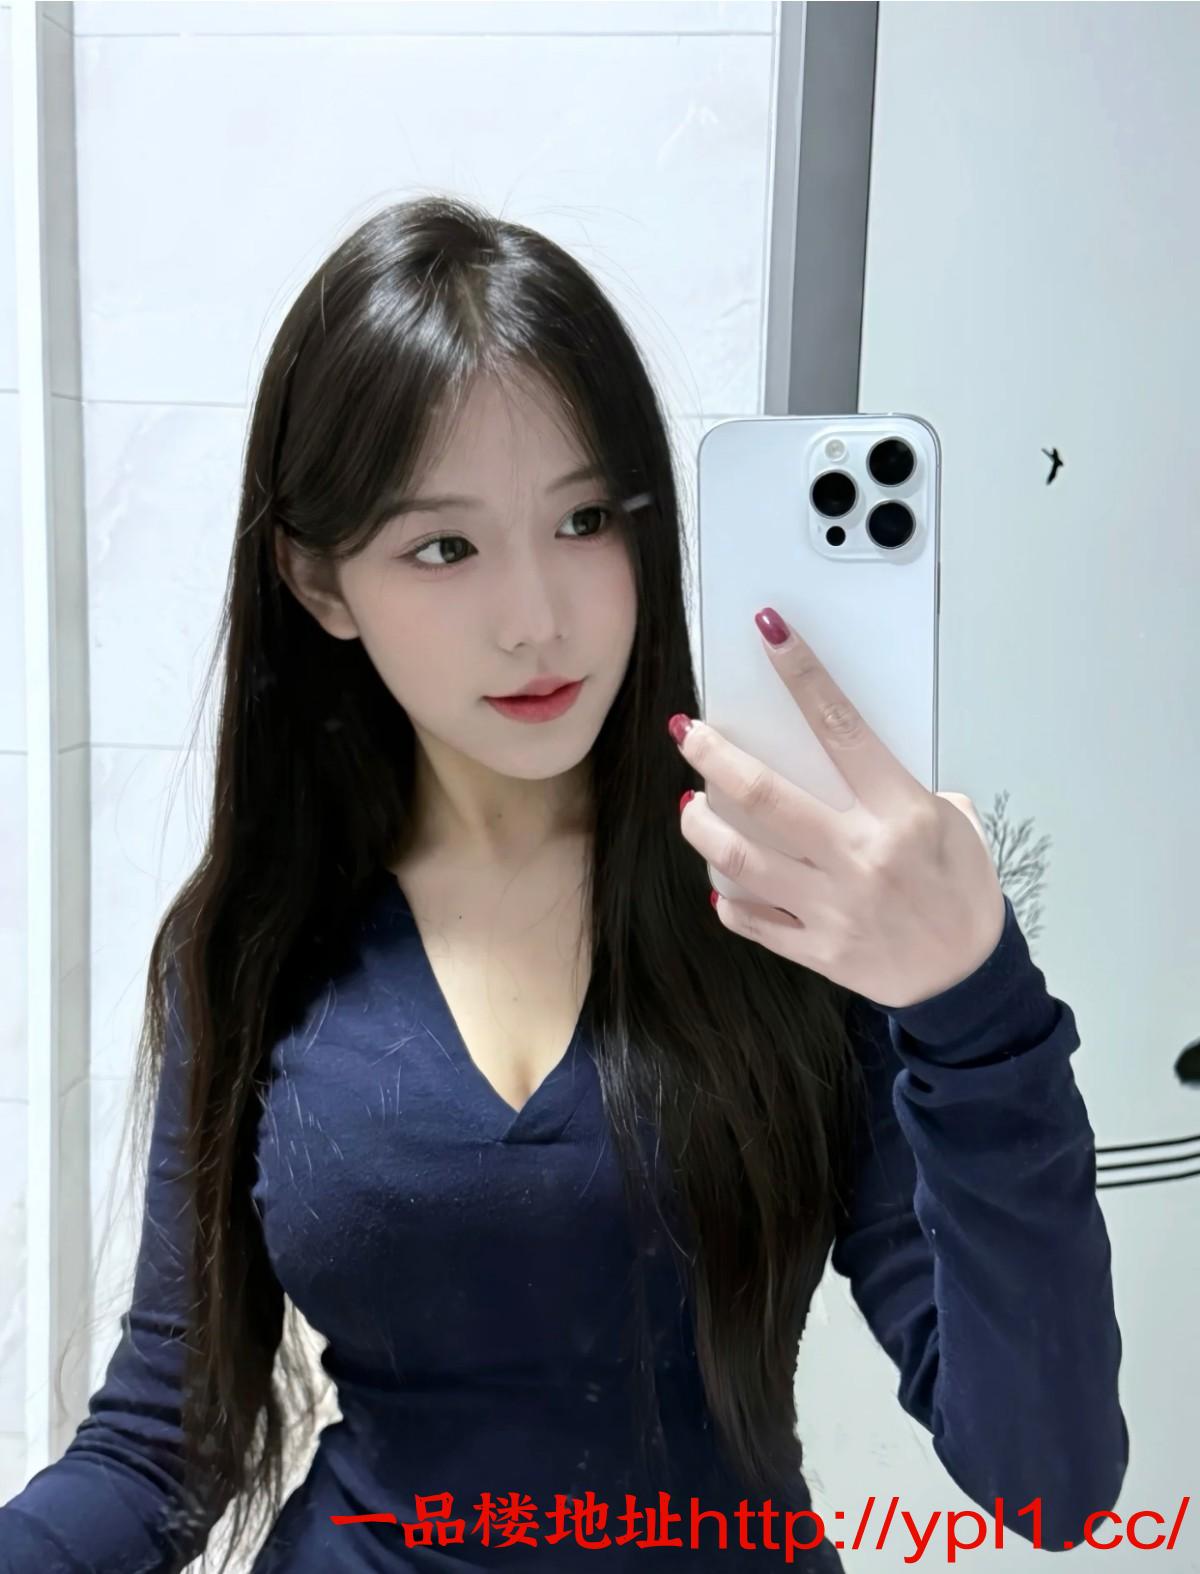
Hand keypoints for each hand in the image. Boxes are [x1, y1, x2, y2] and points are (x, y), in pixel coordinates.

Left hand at [671, 607, 1006, 1010]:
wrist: (968, 983)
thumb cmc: (962, 893)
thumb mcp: (954, 827)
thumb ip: (899, 790)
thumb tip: (844, 761)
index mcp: (900, 814)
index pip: (841, 728)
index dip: (803, 676)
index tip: (769, 634)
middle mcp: (859, 857)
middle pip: (764, 796)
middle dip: (714, 756)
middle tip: (686, 732)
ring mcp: (832, 907)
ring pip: (739, 859)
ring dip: (702, 825)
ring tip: (691, 806)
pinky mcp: (816, 950)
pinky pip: (750, 919)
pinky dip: (726, 896)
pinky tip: (718, 878)